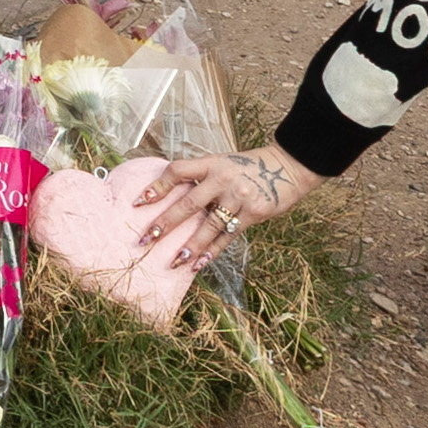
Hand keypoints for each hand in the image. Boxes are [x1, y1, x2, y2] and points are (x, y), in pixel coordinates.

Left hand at [141, 149, 298, 262]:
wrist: (287, 167)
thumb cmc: (248, 166)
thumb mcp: (222, 163)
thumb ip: (202, 177)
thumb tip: (173, 197)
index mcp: (211, 163)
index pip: (178, 171)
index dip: (158, 186)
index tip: (139, 202)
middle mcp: (222, 179)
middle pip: (188, 204)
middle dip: (165, 224)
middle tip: (146, 239)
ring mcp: (238, 197)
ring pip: (208, 226)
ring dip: (190, 246)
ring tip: (174, 261)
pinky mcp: (253, 213)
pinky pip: (228, 236)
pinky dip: (213, 251)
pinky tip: (199, 264)